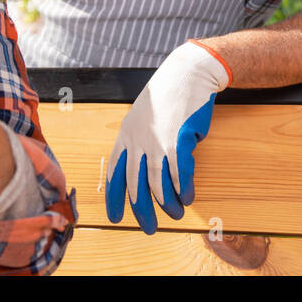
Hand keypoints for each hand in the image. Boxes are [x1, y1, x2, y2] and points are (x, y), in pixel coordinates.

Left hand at [105, 40, 230, 234]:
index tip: (115, 217)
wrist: (187, 74)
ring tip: (175, 213)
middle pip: (136, 184)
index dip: (114, 197)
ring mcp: (158, 141)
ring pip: (158, 184)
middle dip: (142, 210)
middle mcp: (138, 141)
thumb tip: (149, 170)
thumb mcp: (143, 117)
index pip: (115, 172)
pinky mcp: (179, 141)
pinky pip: (179, 173)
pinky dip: (183, 189)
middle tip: (149, 228)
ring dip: (167, 203)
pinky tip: (187, 197)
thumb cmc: (167, 95)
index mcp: (126, 135)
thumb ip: (142, 143)